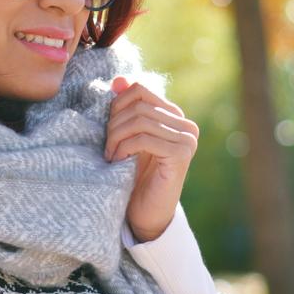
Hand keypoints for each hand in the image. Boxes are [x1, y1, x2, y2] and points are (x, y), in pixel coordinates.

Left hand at [104, 77, 199, 241]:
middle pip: (139, 106)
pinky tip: (118, 162)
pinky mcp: (181, 154)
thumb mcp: (125, 137)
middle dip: (114, 125)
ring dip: (117, 138)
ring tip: (110, 156)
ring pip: (140, 120)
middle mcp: (186, 125)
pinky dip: (124, 148)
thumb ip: (125, 108)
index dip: (117, 106)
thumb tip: (119, 79)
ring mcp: (187, 140)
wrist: (145, 214)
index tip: (107, 129)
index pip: (140, 91)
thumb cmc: (133, 176)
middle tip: (106, 148)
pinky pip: (144, 138)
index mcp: (174, 117)